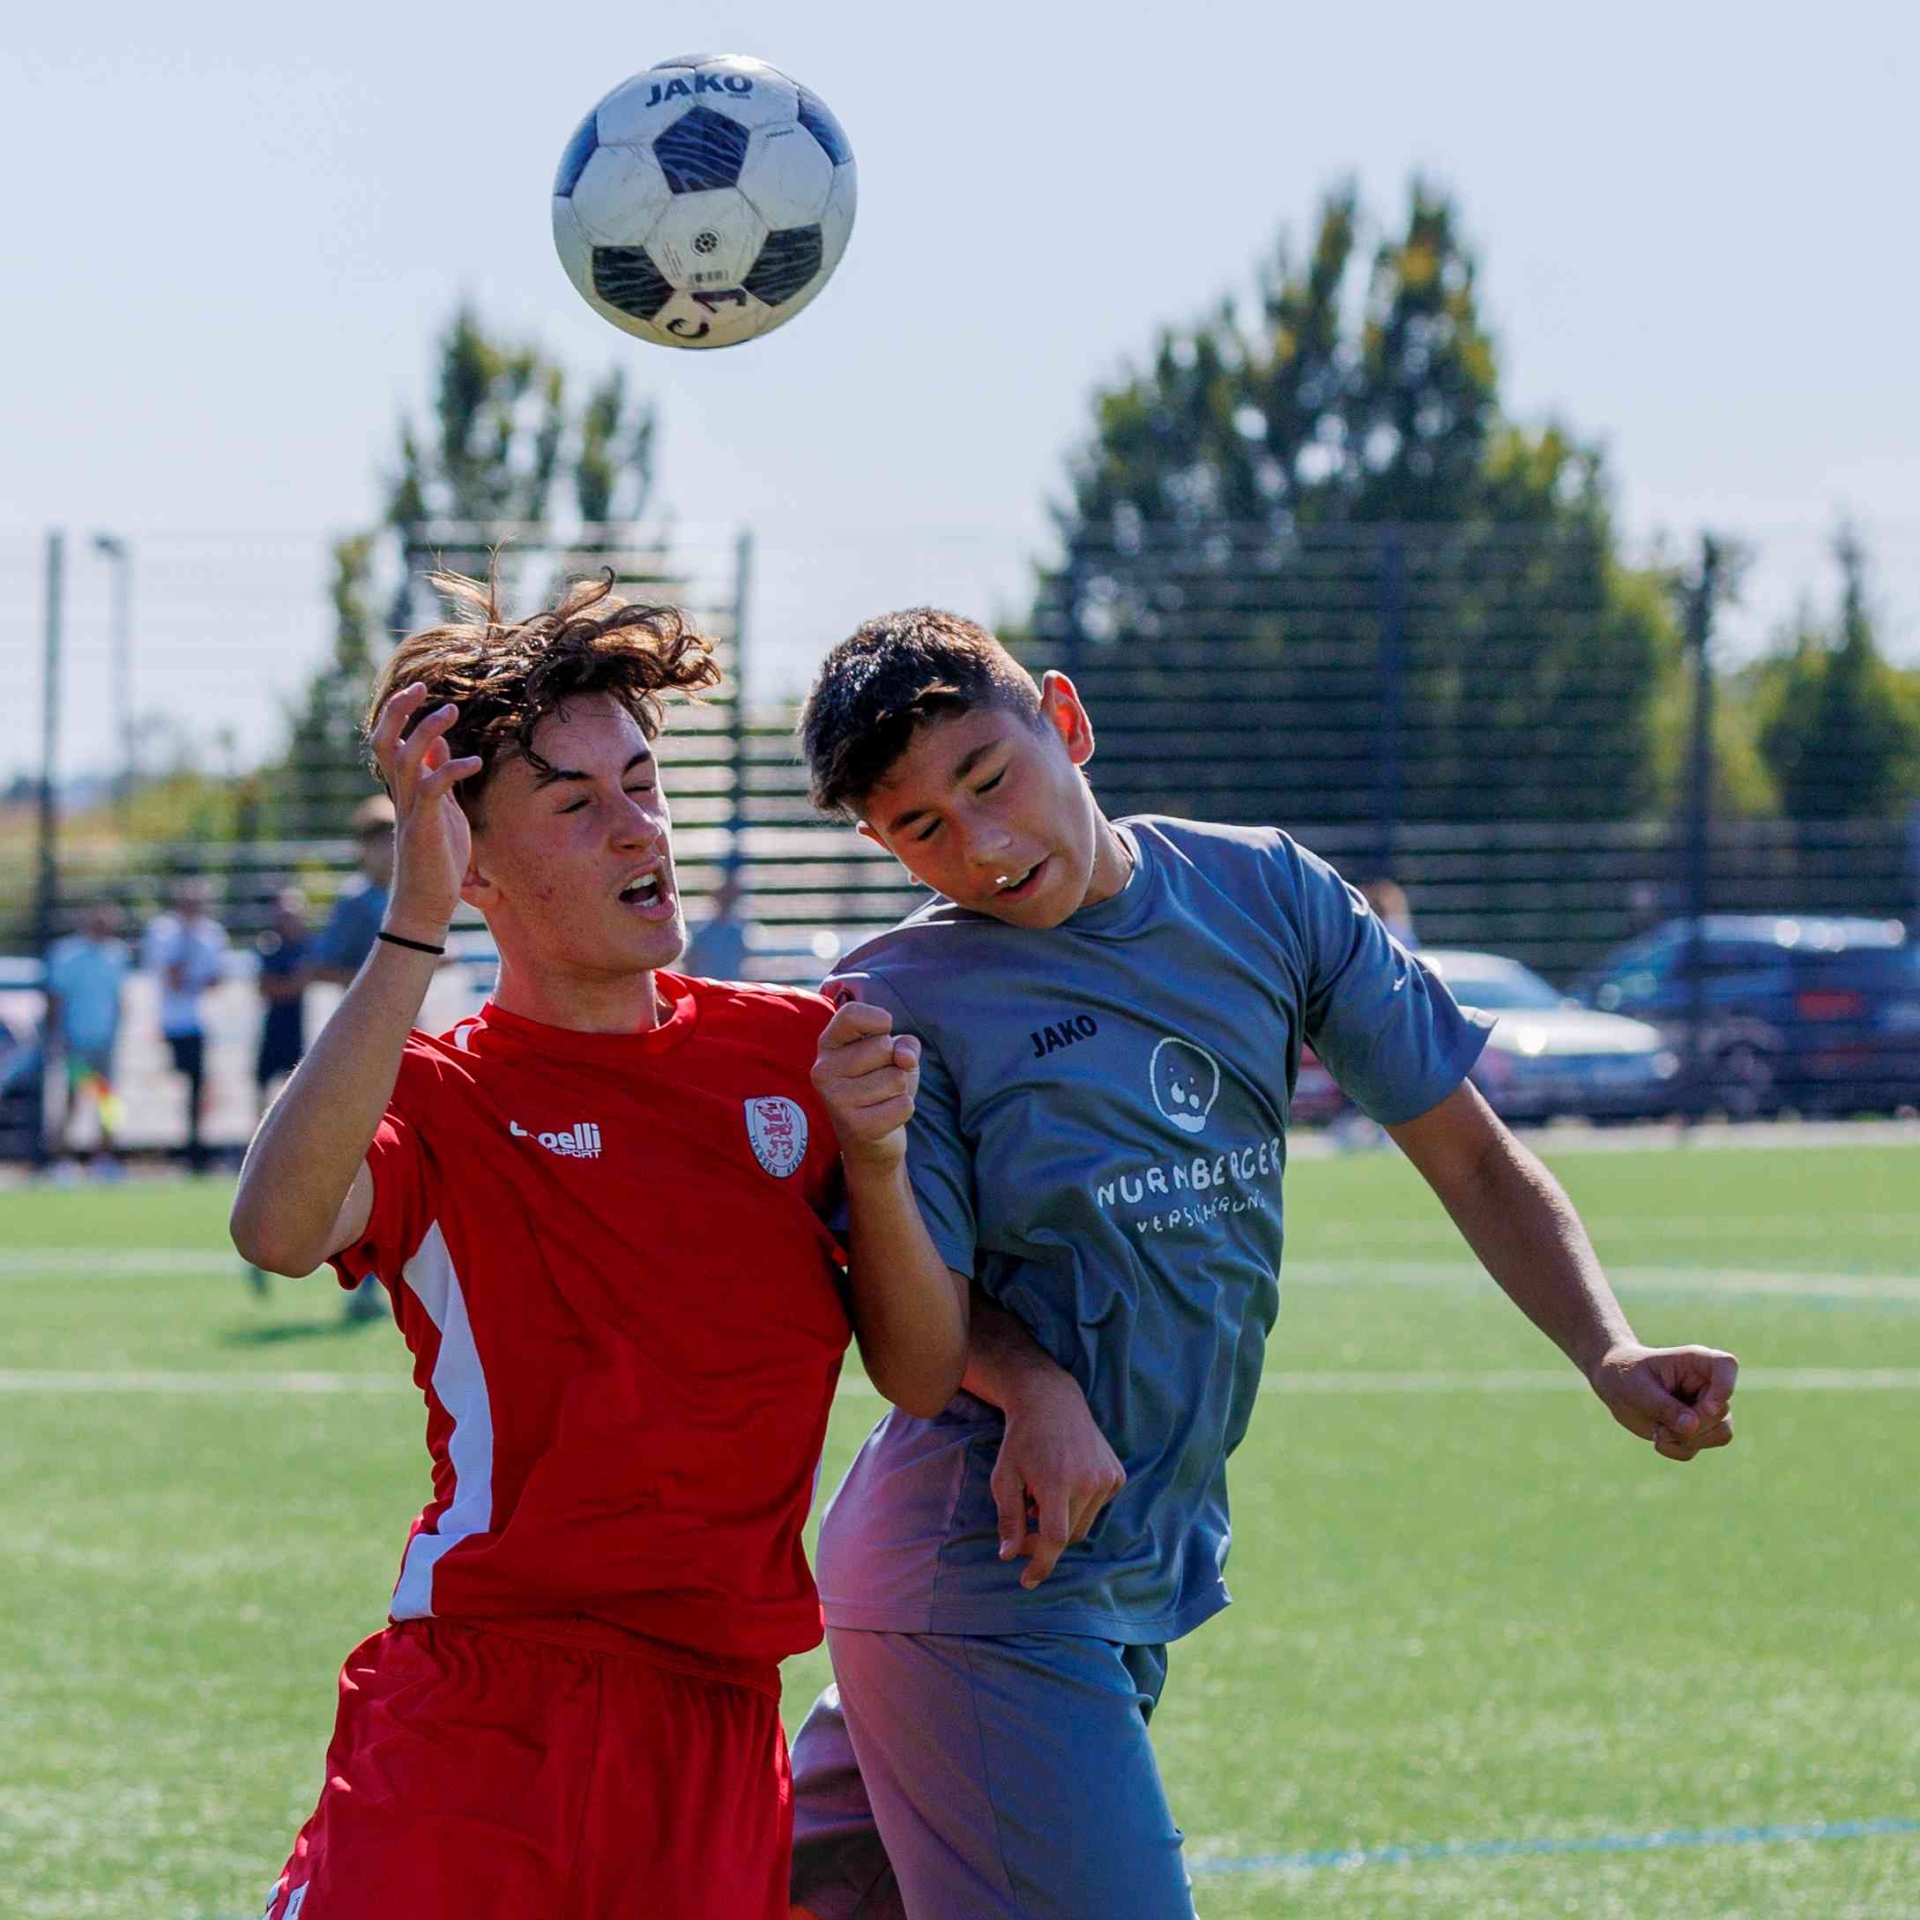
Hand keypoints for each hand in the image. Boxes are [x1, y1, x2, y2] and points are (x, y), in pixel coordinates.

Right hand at [367, 684, 482, 937]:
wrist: (425, 904)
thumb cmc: (436, 859)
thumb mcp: (442, 810)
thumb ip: (438, 778)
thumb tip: (441, 745)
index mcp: (404, 789)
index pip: (391, 741)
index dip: (400, 713)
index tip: (420, 689)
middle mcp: (401, 795)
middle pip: (384, 741)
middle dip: (398, 710)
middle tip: (420, 686)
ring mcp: (410, 810)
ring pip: (405, 758)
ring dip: (427, 730)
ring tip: (450, 711)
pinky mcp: (424, 827)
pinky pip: (433, 788)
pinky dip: (452, 769)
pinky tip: (475, 763)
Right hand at [812, 998, 920, 1173]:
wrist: (871, 1140)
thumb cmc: (880, 1086)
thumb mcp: (894, 1055)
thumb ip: (904, 1044)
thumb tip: (904, 1058)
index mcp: (828, 1046)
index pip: (850, 1014)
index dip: (878, 1019)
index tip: (884, 1028)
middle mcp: (823, 1070)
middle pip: (883, 1047)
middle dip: (894, 1064)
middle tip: (878, 1080)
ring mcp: (836, 1100)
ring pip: (896, 1078)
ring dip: (900, 1090)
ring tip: (881, 1100)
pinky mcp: (856, 1126)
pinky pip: (904, 1105)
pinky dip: (905, 1110)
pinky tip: (885, 1116)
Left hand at [991, 1372, 1126, 1588]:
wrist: (1052, 1401)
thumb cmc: (1022, 1440)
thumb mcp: (1004, 1477)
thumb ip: (1009, 1518)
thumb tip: (1008, 1556)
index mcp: (1058, 1482)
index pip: (1054, 1538)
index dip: (1041, 1563)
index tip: (1028, 1580)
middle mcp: (1088, 1481)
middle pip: (1068, 1536)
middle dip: (1045, 1540)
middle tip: (1026, 1525)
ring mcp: (1107, 1477)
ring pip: (1083, 1525)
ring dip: (1063, 1521)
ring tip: (1044, 1495)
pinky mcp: (1117, 1475)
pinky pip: (1097, 1508)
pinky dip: (1079, 1506)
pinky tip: (1064, 1482)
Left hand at [1589, 1342, 1738, 1461]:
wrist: (1614, 1387)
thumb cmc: (1624, 1375)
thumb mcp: (1637, 1388)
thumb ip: (1664, 1407)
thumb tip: (1692, 1427)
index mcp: (1694, 1361)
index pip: (1726, 1365)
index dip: (1725, 1388)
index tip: (1705, 1406)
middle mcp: (1706, 1383)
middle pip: (1721, 1411)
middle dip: (1692, 1427)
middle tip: (1659, 1428)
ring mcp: (1705, 1407)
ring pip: (1721, 1433)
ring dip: (1688, 1441)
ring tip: (1658, 1434)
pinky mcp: (1699, 1427)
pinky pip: (1703, 1446)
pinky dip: (1680, 1450)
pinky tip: (1659, 1441)